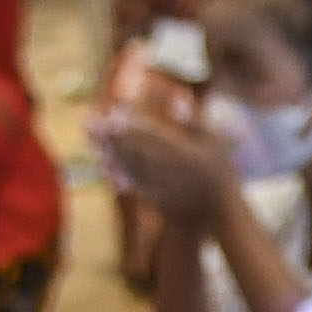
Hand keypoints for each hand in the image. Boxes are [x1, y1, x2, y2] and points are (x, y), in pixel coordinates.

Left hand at [91, 104, 239, 220]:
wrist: (222, 214)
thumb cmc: (222, 174)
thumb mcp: (216, 142)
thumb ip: (196, 121)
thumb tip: (179, 97)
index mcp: (182, 151)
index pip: (150, 134)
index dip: (129, 123)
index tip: (111, 112)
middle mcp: (167, 168)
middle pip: (133, 148)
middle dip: (110, 136)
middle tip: (88, 124)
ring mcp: (159, 185)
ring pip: (130, 165)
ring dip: (109, 152)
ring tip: (93, 141)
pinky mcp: (155, 199)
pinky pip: (133, 184)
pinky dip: (119, 173)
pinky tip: (107, 166)